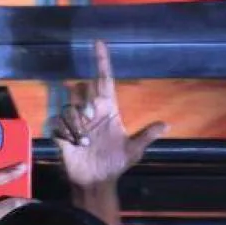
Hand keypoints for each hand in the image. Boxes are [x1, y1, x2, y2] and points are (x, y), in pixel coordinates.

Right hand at [50, 41, 167, 188]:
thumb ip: (146, 136)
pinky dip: (67, 134)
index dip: (101, 62)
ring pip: (69, 108)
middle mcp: (91, 112)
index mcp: (109, 110)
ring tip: (85, 142)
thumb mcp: (134, 151)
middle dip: (84, 102)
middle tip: (91, 118)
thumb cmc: (116, 164)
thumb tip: (166, 125)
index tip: (98, 43)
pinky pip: (59, 123)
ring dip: (77, 125)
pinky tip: (74, 145)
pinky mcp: (62, 132)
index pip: (104, 80)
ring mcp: (76, 122)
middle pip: (82, 91)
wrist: (95, 181)